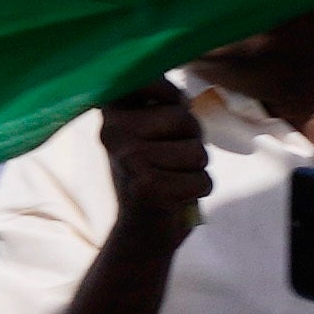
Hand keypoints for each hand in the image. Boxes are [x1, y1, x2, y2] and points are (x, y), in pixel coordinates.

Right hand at [98, 81, 214, 241]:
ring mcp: (128, 158)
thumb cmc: (155, 175)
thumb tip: (182, 98)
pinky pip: (203, 180)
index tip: (168, 113)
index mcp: (111, 112)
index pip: (151, 80)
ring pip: (197, 152)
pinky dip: (198, 191)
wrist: (140, 233)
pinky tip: (176, 199)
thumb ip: (163, 106)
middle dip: (191, 141)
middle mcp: (112, 131)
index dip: (171, 96)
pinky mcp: (148, 187)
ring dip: (195, 169)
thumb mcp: (151, 132)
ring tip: (171, 180)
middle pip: (185, 118)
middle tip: (169, 160)